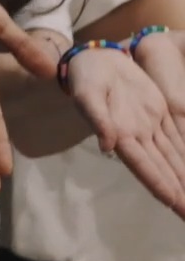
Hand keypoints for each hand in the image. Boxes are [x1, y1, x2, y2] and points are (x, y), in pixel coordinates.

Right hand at [65, 45, 184, 216]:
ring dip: (184, 179)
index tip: (172, 201)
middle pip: (162, 169)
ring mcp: (150, 127)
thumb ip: (97, 119)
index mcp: (120, 134)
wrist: (95, 58)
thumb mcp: (87, 95)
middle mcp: (138, 136)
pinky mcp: (159, 115)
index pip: (142, 165)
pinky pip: (178, 139)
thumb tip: (106, 147)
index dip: (157, 183)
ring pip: (173, 158)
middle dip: (177, 192)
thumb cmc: (86, 77)